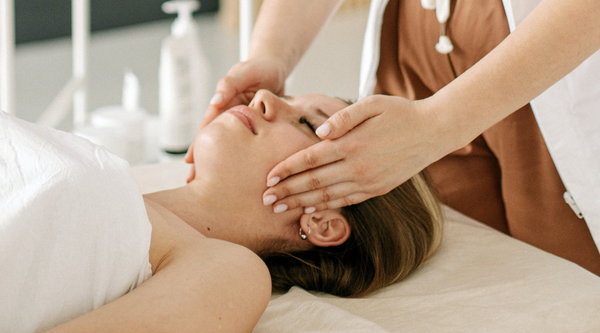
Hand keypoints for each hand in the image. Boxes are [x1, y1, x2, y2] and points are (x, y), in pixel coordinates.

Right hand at [186, 57, 288, 182]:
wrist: (275, 70)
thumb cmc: (259, 68)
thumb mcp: (244, 72)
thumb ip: (230, 84)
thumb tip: (215, 102)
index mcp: (223, 106)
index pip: (207, 129)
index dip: (198, 145)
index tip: (190, 163)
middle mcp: (230, 118)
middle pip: (215, 143)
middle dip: (204, 162)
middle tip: (195, 183)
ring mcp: (243, 126)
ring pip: (232, 149)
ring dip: (223, 165)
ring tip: (216, 186)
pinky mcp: (257, 130)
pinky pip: (250, 147)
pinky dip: (244, 160)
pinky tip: (244, 176)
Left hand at [261, 95, 450, 211]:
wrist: (433, 131)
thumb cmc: (399, 113)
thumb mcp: (372, 104)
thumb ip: (343, 118)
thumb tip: (319, 133)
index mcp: (351, 143)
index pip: (310, 159)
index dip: (287, 170)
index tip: (268, 178)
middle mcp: (357, 166)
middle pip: (313, 182)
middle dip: (287, 191)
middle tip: (265, 200)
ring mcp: (368, 181)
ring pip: (327, 196)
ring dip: (301, 203)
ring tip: (280, 209)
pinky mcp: (377, 189)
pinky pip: (346, 202)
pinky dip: (326, 207)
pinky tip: (310, 211)